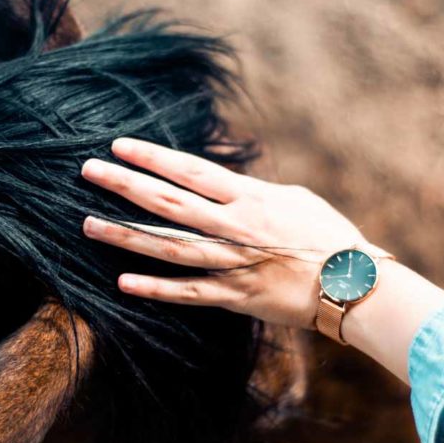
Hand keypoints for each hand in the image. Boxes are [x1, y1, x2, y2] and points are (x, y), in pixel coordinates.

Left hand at [80, 137, 367, 328]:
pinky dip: (156, 289)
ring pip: (169, 248)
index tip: (119, 145)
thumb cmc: (329, 235)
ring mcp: (233, 263)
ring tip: (88, 223)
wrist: (356, 284)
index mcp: (250, 197)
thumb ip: (252, 190)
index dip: (153, 157)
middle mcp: (235, 227)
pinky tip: (123, 282)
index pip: (191, 171)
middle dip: (126, 185)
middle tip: (88, 171)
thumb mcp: (293, 197)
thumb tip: (223, 181)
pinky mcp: (235, 297)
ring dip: (126, 235)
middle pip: (169, 203)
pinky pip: (189, 292)